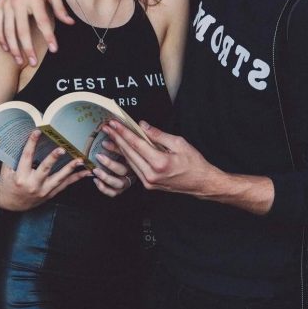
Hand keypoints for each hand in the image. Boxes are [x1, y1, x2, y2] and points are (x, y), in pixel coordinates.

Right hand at [0, 0, 73, 65]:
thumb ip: (60, 8)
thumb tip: (70, 23)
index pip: (43, 21)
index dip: (49, 36)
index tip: (54, 49)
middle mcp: (18, 2)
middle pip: (22, 30)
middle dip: (28, 48)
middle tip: (33, 62)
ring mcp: (6, 4)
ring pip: (8, 31)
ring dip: (14, 48)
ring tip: (20, 61)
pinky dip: (2, 39)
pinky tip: (7, 49)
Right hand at [0, 130, 90, 210]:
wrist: (11, 204)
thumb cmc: (8, 183)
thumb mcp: (7, 170)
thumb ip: (14, 157)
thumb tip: (21, 137)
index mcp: (20, 177)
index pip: (26, 157)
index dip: (31, 143)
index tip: (37, 132)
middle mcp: (33, 184)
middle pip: (45, 169)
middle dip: (54, 158)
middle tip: (62, 149)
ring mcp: (43, 191)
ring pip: (59, 179)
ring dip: (71, 168)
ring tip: (80, 160)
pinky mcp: (50, 194)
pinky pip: (65, 185)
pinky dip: (76, 178)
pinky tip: (86, 172)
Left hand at [92, 138, 136, 197]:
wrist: (127, 167)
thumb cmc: (125, 154)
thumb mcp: (123, 147)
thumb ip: (116, 144)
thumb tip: (104, 143)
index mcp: (135, 161)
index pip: (128, 155)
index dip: (115, 149)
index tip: (103, 144)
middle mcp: (132, 173)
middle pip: (123, 170)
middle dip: (109, 163)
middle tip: (98, 156)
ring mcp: (127, 182)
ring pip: (118, 184)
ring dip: (105, 177)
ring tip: (96, 170)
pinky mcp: (121, 189)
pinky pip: (113, 192)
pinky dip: (104, 188)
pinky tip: (96, 180)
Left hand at [103, 120, 220, 197]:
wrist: (200, 182)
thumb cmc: (193, 162)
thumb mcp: (179, 143)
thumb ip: (158, 135)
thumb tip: (143, 126)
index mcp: (159, 163)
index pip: (136, 144)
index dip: (123, 132)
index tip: (114, 124)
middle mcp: (151, 175)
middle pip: (129, 153)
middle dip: (117, 138)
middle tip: (107, 128)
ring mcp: (149, 182)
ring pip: (130, 162)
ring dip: (119, 148)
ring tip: (111, 137)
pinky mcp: (149, 184)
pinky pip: (135, 168)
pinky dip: (128, 157)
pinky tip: (123, 149)